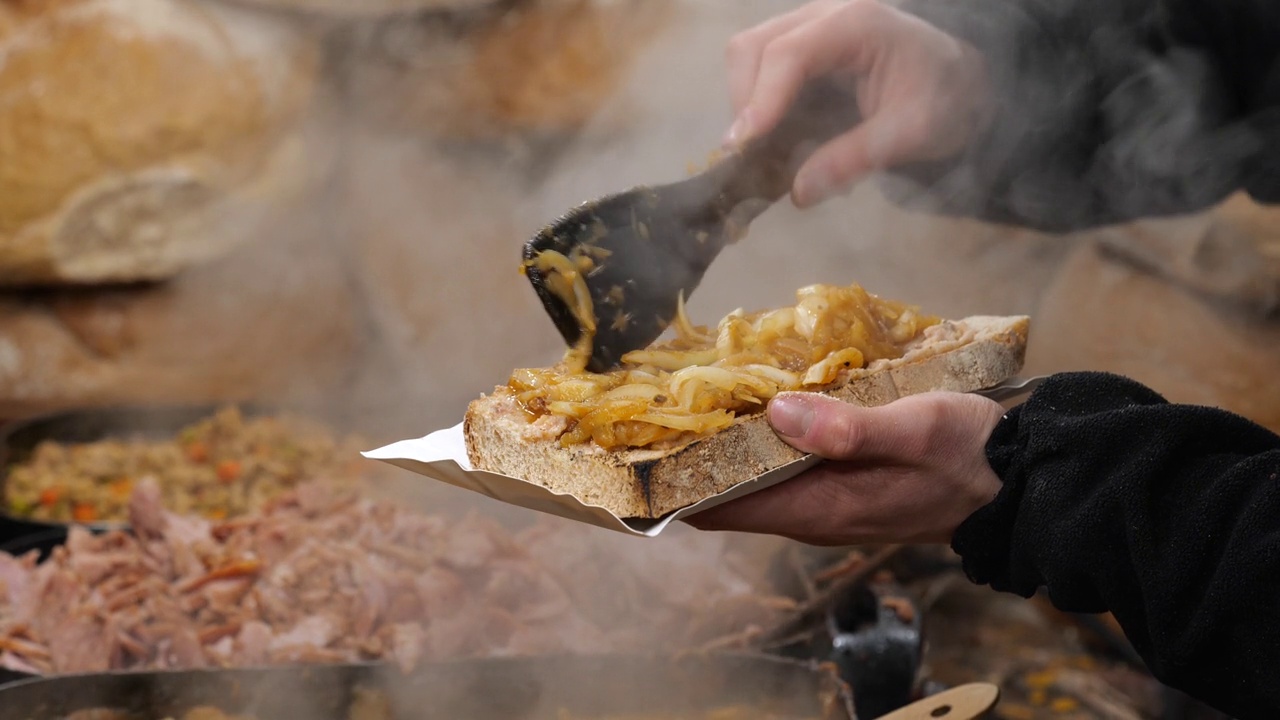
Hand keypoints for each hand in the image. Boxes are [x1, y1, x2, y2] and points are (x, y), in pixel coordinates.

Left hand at [684, 391, 1004, 544]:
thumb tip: (776, 412)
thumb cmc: (969, 454)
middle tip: (659, 404)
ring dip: (726, 445)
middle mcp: (813, 513)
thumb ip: (846, 428)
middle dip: (694, 458)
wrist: (1022, 479)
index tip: (641, 446)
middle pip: (729, 493)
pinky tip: (754, 400)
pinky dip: (761, 440)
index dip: (677, 484)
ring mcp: (828, 500)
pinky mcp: (844, 482)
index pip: (722, 508)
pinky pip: (783, 466)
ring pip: (755, 477)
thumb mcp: (913, 432)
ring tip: (693, 395)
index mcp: (819, 508)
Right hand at [724, 0, 993, 206]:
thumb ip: (854, 159)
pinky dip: (759, 109)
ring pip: (747, 57)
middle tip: (751, 156)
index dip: (760, 100)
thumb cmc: (944, 98)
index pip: (788, 54)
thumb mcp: (911, 133)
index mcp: (855, 24)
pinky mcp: (801, 51)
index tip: (744, 146)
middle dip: (745, 103)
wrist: (961, 82)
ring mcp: (807, 29)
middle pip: (752, 48)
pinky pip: (760, 73)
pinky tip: (777, 143)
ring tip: (764, 152)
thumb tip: (799, 192)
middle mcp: (822, 16)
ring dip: (746, 106)